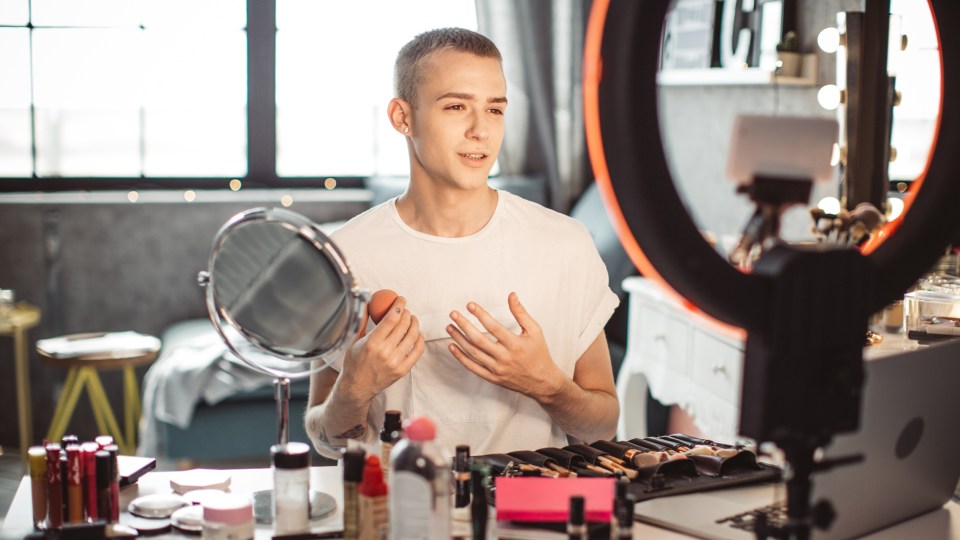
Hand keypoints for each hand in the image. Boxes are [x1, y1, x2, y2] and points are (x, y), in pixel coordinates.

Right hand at [340, 295, 423, 400]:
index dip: (398, 306)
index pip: (391, 319)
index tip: (400, 299)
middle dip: (406, 313)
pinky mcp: (402, 370)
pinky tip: (417, 333)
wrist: (357, 386)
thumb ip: (362, 320)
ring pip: (413, 336)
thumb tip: (367, 302)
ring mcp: (395, 362)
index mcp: (372, 343)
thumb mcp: (353, 340)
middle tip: (405, 309)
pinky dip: (420, 339)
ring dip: (414, 324)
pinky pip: (417, 351)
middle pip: (403, 325)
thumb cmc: (354, 362)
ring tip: (412, 319)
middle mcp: (385, 353)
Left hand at [446, 292, 564, 399]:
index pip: (493, 327)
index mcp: (515, 344)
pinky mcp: (493, 377)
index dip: (480, 314)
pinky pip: (473, 367)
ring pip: (473, 353)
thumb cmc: (539, 353)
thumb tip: (511, 295)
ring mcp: (497, 369)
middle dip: (464, 325)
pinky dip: (461, 357)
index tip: (470, 305)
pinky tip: (452, 347)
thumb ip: (521, 313)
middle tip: (453, 314)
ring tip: (450, 327)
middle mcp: (504, 357)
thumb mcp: (535, 331)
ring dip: (459, 339)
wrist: (542, 382)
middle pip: (479, 340)